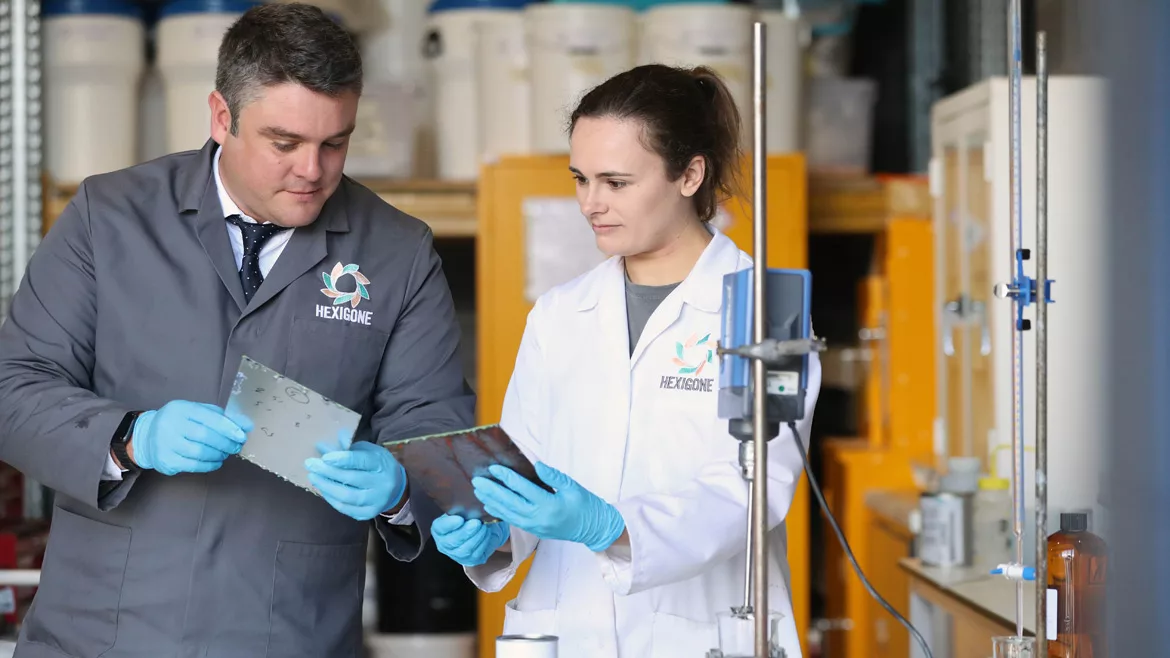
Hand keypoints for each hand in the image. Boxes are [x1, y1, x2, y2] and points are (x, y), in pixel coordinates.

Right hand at [130, 400, 252, 474]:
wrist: (147, 437)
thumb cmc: (179, 422)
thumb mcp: (196, 412)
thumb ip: (221, 416)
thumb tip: (246, 425)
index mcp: (180, 408)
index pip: (209, 417)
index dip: (228, 427)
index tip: (242, 435)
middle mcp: (170, 425)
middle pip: (205, 436)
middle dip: (226, 443)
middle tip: (236, 446)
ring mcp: (166, 444)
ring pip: (200, 452)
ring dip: (219, 454)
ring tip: (226, 453)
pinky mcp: (166, 461)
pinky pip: (194, 465)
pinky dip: (210, 465)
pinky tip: (216, 461)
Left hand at [305, 441, 405, 520]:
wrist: (397, 488)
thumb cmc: (379, 465)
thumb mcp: (370, 451)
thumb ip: (349, 448)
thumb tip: (324, 446)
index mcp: (382, 464)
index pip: (361, 461)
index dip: (342, 459)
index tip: (324, 456)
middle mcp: (381, 484)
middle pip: (351, 479)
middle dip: (328, 472)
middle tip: (310, 465)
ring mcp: (376, 501)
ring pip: (347, 497)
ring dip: (327, 487)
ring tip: (313, 477)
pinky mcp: (369, 513)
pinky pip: (346, 509)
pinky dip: (332, 499)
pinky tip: (323, 489)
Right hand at [431, 514, 509, 566]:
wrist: (481, 529)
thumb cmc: (468, 517)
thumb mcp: (462, 510)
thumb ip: (462, 509)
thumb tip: (469, 506)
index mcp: (439, 529)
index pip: (440, 528)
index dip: (449, 525)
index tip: (460, 519)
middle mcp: (444, 544)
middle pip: (452, 541)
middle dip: (466, 532)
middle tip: (477, 523)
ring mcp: (456, 554)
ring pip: (465, 549)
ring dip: (477, 537)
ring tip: (484, 526)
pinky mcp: (470, 560)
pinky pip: (476, 553)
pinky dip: (483, 542)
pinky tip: (487, 533)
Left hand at [473, 462, 624, 551]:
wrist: (594, 529)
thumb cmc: (586, 505)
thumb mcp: (572, 486)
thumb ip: (553, 476)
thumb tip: (536, 465)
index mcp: (550, 505)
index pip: (523, 489)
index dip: (507, 477)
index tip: (494, 468)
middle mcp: (539, 518)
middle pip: (510, 503)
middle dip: (492, 491)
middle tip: (477, 480)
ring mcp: (535, 527)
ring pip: (509, 514)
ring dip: (492, 502)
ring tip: (479, 491)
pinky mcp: (534, 532)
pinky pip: (513, 521)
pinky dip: (500, 512)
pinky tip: (491, 505)